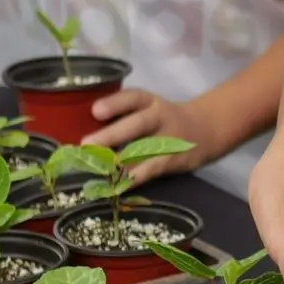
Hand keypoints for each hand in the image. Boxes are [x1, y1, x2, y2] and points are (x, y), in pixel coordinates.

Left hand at [84, 90, 223, 184]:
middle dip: (113, 135)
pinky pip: (152, 170)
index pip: (133, 98)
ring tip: (99, 169)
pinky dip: (134, 178)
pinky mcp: (174, 160)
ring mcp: (170, 140)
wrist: (205, 130)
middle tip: (87, 144)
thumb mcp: (148, 108)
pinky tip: (117, 185)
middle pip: (139, 124)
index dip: (115, 103)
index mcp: (150, 102)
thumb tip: (78, 133)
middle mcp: (161, 118)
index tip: (95, 111)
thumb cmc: (162, 120)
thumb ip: (122, 116)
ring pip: (145, 150)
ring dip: (121, 161)